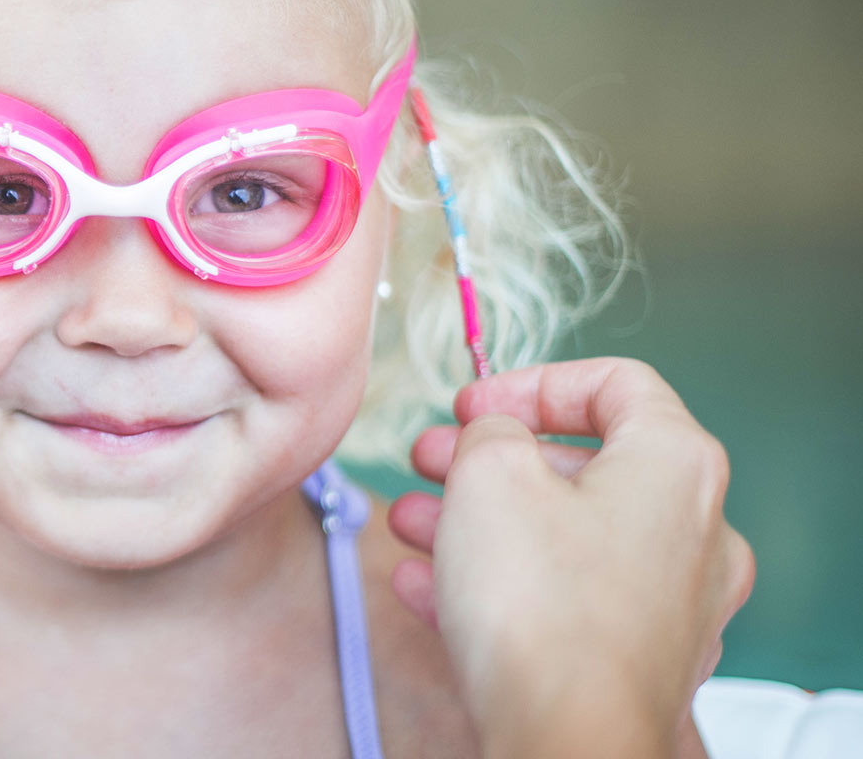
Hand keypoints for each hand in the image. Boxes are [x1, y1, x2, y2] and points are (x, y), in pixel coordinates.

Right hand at [385, 358, 753, 758]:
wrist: (566, 735)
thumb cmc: (543, 607)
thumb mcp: (488, 470)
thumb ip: (490, 429)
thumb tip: (493, 436)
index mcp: (677, 465)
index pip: (617, 384)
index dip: (532, 383)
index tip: (474, 404)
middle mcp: (695, 531)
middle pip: (586, 466)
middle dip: (491, 459)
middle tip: (431, 457)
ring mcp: (673, 603)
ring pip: (566, 537)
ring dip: (481, 520)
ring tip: (411, 521)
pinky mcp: (639, 660)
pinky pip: (563, 601)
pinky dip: (499, 582)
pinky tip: (426, 584)